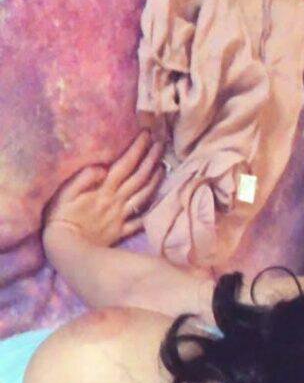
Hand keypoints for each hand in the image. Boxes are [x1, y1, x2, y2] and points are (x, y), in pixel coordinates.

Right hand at [42, 131, 164, 250]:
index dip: (137, 149)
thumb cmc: (60, 217)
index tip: (147, 134)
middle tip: (161, 144)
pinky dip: (151, 210)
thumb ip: (83, 178)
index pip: (125, 165)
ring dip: (155, 180)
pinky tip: (159, 201)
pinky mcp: (121, 231)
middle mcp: (116, 201)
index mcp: (103, 189)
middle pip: (139, 178)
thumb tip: (101, 167)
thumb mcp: (65, 192)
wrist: (66, 248)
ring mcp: (121, 217)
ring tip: (164, 166)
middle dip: (151, 159)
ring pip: (144, 196)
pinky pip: (140, 221)